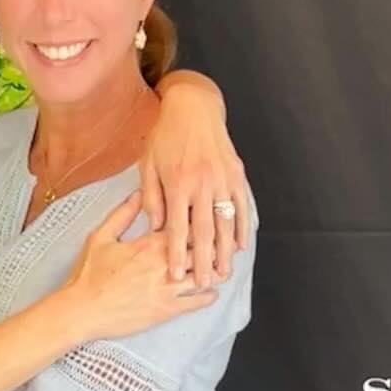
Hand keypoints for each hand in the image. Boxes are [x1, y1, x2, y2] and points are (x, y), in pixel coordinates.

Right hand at [66, 193, 217, 340]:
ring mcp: (169, 288)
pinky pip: (198, 302)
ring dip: (217, 270)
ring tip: (221, 267)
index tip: (209, 216)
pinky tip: (211, 292)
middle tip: (226, 242)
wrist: (82, 311)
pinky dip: (208, 296)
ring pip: (207, 275)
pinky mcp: (167, 310)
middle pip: (204, 248)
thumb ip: (123, 214)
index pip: (188, 225)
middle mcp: (165, 263)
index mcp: (151, 243)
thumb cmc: (88, 276)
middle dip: (218, 244)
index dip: (202, 220)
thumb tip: (139, 194)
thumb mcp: (101, 237)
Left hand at [140, 75, 249, 284]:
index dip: (176, 254)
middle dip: (204, 261)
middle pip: (204, 231)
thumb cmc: (165, 136)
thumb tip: (155, 228)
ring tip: (224, 272)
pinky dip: (241, 227)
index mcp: (178, 183)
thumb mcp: (148, 165)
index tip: (176, 276)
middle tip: (203, 284)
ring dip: (225, 251)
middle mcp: (203, 183)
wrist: (193, 107)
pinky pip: (241, 205)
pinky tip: (239, 246)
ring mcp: (222, 178)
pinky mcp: (236, 173)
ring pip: (226, 222)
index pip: (176, 228)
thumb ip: (152, 198)